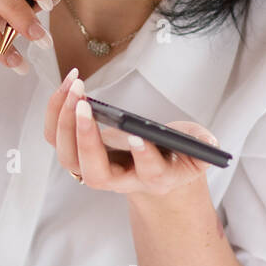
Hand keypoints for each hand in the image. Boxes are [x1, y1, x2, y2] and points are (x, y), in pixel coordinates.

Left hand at [44, 69, 220, 196]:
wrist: (152, 172)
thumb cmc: (172, 157)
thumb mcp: (195, 152)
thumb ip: (202, 147)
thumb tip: (209, 142)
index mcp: (152, 178)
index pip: (146, 172)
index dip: (143, 155)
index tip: (138, 134)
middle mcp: (118, 180)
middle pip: (94, 172)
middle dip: (86, 139)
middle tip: (85, 104)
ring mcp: (93, 168)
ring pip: (68, 157)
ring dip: (65, 121)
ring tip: (74, 88)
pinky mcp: (76, 152)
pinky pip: (56, 137)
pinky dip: (57, 111)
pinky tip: (68, 85)